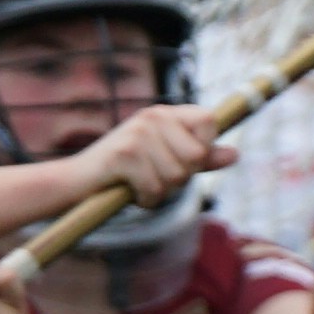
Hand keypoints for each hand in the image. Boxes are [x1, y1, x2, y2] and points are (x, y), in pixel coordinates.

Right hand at [79, 106, 219, 212]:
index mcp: (165, 114)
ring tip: (139, 183)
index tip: (183, 159)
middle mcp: (152, 116)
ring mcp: (138, 133)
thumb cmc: (126, 174)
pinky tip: (129, 191)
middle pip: (196, 155)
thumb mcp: (167, 162)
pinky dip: (145, 199)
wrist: (78, 182)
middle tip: (154, 177)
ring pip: (177, 176)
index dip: (204, 147)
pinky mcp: (124, 154)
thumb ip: (201, 158)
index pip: (209, 121)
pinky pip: (155, 188)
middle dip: (180, 178)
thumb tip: (235, 154)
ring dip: (160, 191)